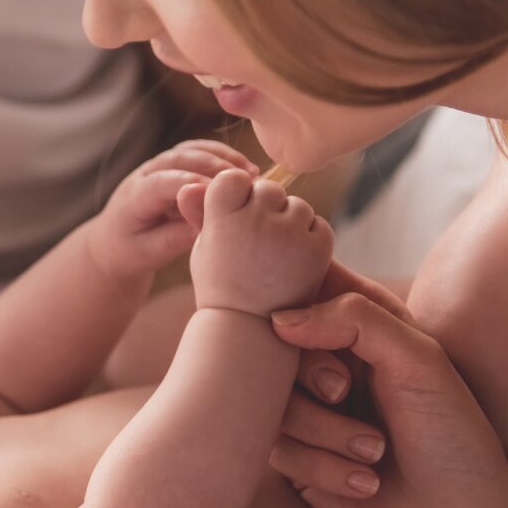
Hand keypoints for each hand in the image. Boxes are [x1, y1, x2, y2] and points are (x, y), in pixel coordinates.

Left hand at [87, 139, 258, 276]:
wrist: (114, 242)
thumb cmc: (130, 252)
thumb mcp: (149, 253)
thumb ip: (175, 239)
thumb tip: (208, 225)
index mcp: (134, 197)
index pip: (164, 182)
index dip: (193, 185)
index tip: (223, 195)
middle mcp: (144, 174)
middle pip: (179, 159)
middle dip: (213, 166)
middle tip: (246, 179)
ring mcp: (158, 166)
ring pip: (189, 150)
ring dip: (221, 156)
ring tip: (251, 172)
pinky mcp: (172, 166)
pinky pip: (197, 152)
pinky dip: (220, 156)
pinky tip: (245, 169)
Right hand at [182, 169, 332, 315]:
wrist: (248, 329)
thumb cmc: (221, 286)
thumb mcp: (204, 247)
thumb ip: (203, 212)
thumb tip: (189, 185)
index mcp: (222, 216)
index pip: (233, 177)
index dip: (236, 195)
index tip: (234, 219)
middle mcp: (256, 220)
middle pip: (269, 189)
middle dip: (266, 208)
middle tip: (258, 242)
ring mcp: (289, 234)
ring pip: (297, 205)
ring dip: (290, 222)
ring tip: (275, 255)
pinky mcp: (318, 248)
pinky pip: (319, 225)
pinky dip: (311, 238)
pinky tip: (294, 262)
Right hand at [267, 284, 507, 507]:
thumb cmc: (456, 439)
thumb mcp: (420, 361)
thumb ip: (354, 317)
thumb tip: (277, 321)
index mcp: (364, 328)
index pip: (304, 284)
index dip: (294, 300)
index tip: (312, 330)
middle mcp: (332, 365)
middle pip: (272, 345)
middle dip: (309, 375)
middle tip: (344, 394)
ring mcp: (312, 413)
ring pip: (269, 403)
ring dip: (325, 432)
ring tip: (375, 453)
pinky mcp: (299, 462)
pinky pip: (276, 451)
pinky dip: (323, 469)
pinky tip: (367, 485)